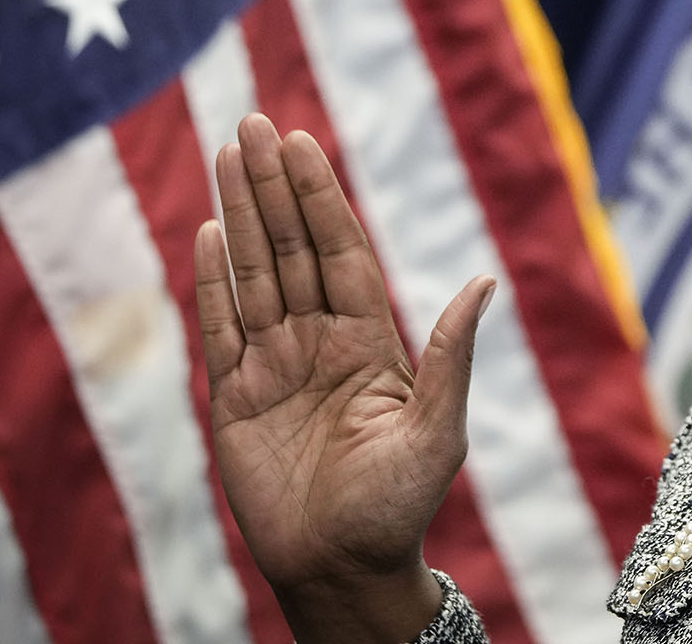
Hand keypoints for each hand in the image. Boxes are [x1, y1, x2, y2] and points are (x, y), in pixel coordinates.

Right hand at [193, 114, 494, 641]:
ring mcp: (272, 365)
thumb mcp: (436, 429)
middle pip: (289, 247)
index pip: (340, 250)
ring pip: (251, 273)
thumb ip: (450, 354)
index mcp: (370, 340)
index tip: (301, 141)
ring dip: (238, 214)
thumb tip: (484, 280)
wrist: (342, 570)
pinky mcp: (232, 398)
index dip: (320, 196)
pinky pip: (219, 326)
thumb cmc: (398, 506)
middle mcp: (319, 341)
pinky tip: (206, 231)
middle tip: (252, 121)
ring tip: (225, 153)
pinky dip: (210, 280)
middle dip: (272, 186)